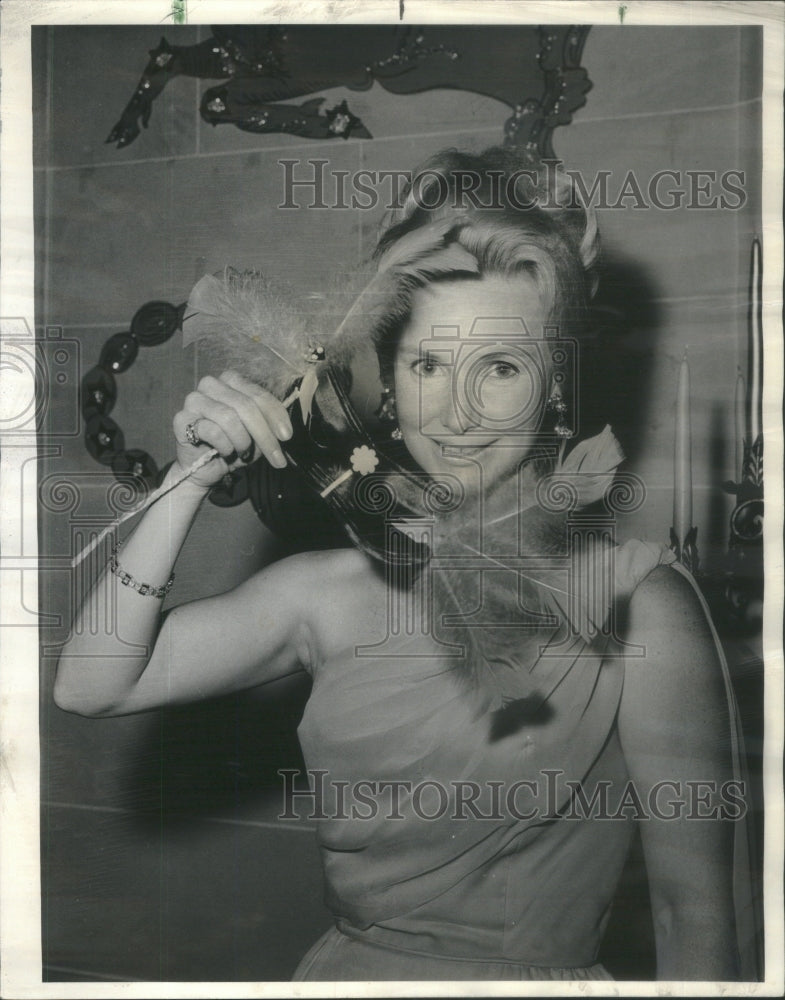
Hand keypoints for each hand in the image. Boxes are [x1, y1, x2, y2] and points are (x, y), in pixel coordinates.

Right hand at [172, 371, 292, 488]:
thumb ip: (269, 426)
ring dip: (242, 441)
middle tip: (276, 457)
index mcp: (231, 381)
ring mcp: (193, 400)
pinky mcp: (181, 420)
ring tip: (243, 453)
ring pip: (228, 417)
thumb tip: (284, 431)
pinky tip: (225, 452)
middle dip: (264, 435)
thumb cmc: (233, 446)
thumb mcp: (257, 436)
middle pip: (245, 405)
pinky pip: (211, 431)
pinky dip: (224, 446)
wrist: (205, 469)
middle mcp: (210, 385)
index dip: (275, 415)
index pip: (258, 394)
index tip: (286, 437)